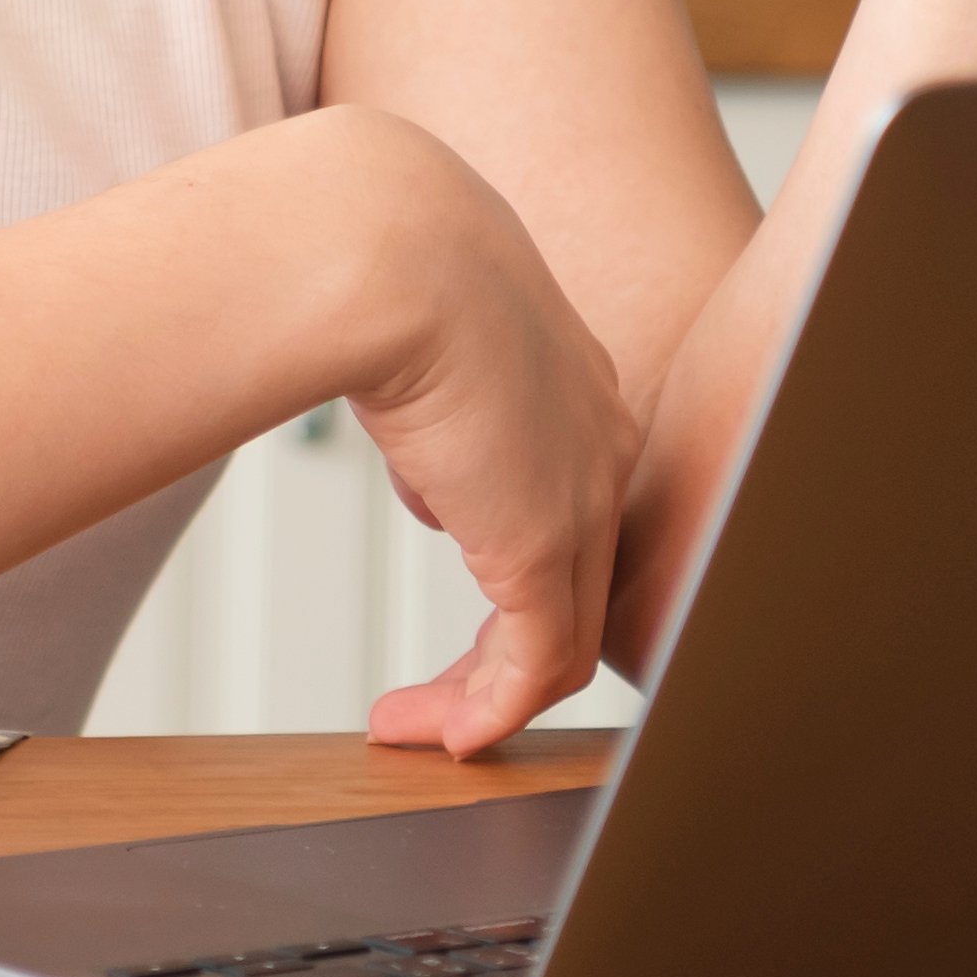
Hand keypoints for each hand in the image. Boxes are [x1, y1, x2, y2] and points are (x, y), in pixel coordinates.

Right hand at [286, 109, 635, 757]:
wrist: (388, 243)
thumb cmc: (378, 255)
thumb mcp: (416, 337)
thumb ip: (438, 416)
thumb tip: (431, 485)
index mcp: (572, 384)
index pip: (564, 504)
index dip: (518, 571)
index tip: (466, 611)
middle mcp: (598, 443)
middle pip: (576, 583)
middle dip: (505, 652)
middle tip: (445, 698)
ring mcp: (580, 496)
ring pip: (561, 636)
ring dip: (484, 695)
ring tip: (416, 724)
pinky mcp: (542, 545)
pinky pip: (535, 664)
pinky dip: (489, 709)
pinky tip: (445, 733)